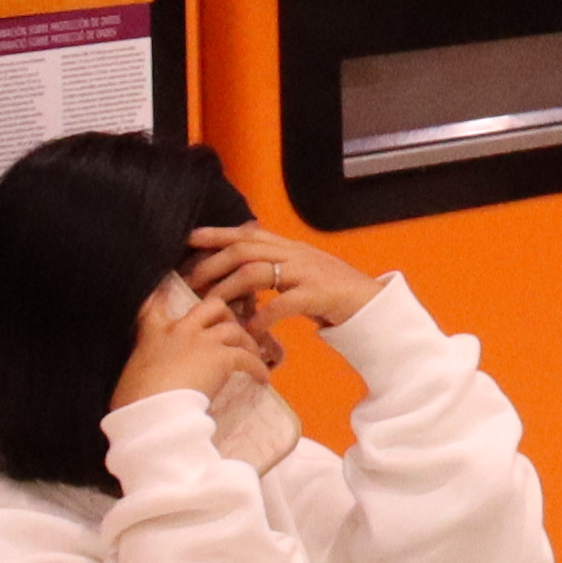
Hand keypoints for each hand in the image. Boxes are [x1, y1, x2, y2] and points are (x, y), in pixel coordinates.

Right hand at [122, 278, 272, 411]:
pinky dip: (258, 367)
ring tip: (253, 354)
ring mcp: (202, 341)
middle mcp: (180, 330)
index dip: (165, 296)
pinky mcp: (221, 357)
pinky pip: (246, 358)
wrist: (152, 413)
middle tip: (231, 327)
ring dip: (246, 341)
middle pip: (210, 305)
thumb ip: (145, 365)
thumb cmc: (134, 401)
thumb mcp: (132, 375)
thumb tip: (148, 376)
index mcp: (152, 333)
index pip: (156, 305)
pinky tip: (263, 378)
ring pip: (233, 328)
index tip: (172, 292)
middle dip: (225, 312)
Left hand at [190, 224, 380, 331]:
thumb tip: (240, 269)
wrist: (372, 303)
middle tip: (191, 281)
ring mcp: (306, 272)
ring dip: (229, 290)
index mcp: (289, 247)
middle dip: (213, 264)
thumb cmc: (332, 290)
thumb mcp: (301, 269)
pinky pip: (282, 303)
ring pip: (256, 272)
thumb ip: (275, 265)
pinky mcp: (317, 294)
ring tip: (212, 307)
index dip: (217, 234)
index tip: (190, 238)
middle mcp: (295, 254)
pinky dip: (262, 316)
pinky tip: (249, 329)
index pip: (247, 233)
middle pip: (244, 250)